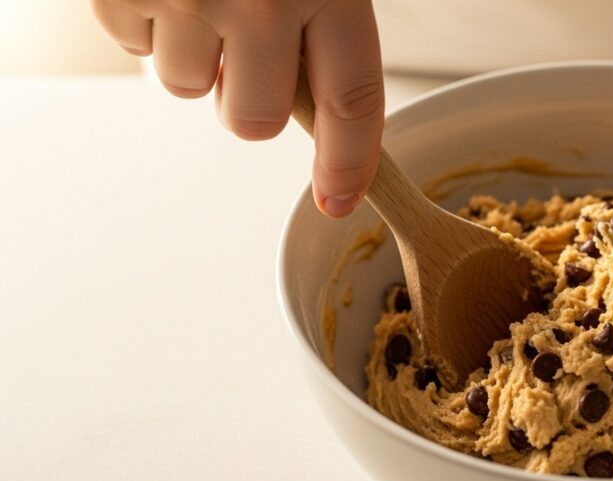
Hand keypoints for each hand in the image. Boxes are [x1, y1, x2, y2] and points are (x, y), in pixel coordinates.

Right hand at [90, 0, 383, 217]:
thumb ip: (329, 14)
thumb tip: (328, 101)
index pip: (351, 100)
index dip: (348, 161)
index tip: (338, 200)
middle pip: (255, 120)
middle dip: (250, 100)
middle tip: (245, 50)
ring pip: (188, 88)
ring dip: (196, 54)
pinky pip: (131, 47)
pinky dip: (145, 21)